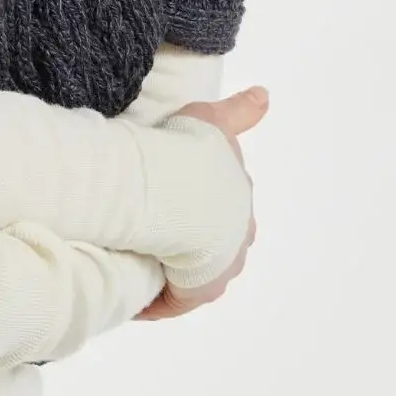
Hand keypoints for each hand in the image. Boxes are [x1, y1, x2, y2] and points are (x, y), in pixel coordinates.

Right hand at [132, 85, 267, 320]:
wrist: (187, 194)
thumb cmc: (197, 156)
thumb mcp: (215, 122)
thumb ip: (239, 112)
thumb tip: (264, 96)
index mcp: (241, 204)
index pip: (227, 213)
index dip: (203, 210)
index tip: (175, 205)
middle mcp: (237, 242)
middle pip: (212, 247)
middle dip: (189, 243)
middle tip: (151, 233)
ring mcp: (219, 270)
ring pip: (191, 273)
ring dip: (169, 269)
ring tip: (134, 258)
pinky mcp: (194, 293)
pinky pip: (170, 299)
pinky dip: (153, 297)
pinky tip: (131, 291)